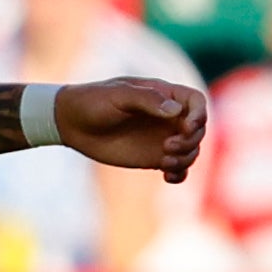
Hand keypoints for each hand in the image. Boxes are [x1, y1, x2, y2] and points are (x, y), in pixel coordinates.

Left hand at [58, 76, 207, 183]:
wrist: (71, 123)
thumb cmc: (93, 102)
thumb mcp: (118, 95)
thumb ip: (147, 100)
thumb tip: (175, 110)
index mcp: (164, 95)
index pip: (196, 102)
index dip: (199, 115)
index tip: (186, 127)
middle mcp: (168, 117)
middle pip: (198, 129)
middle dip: (190, 140)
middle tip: (167, 147)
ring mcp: (162, 137)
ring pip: (191, 150)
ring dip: (186, 158)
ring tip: (164, 162)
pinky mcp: (153, 157)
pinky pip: (178, 167)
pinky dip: (180, 173)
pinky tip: (167, 176)